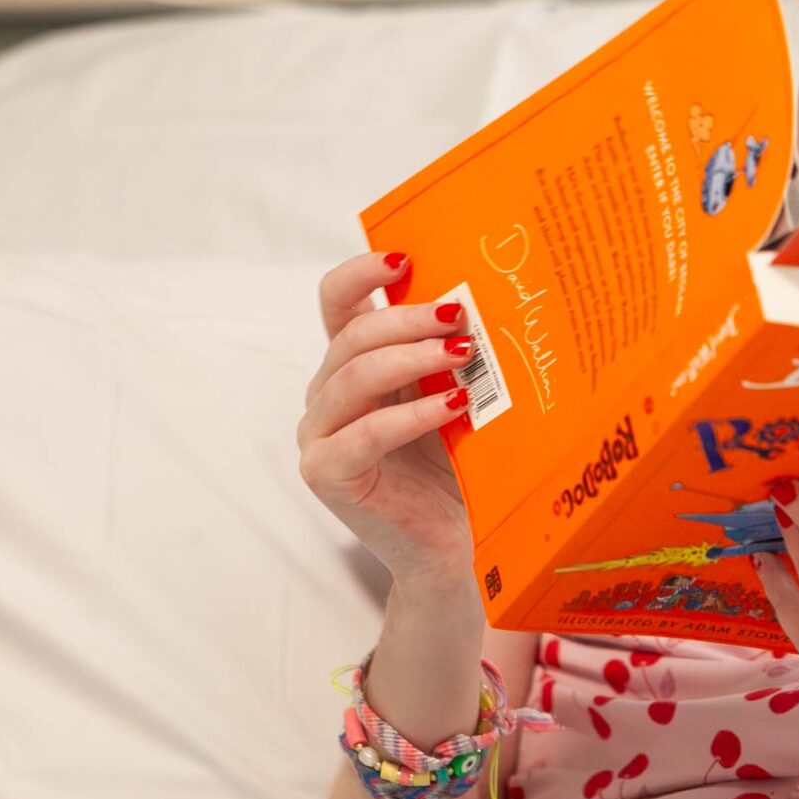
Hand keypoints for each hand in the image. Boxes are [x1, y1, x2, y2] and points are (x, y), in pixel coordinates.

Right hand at [297, 250, 480, 592]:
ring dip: (411, 358)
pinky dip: (411, 415)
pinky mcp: (326, 474)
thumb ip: (444, 351)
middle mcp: (325, 394)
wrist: (448, 542)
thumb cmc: (452, 464)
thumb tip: (479, 297)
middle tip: (460, 317)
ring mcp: (319, 435)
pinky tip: (454, 406)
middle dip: (407, 319)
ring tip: (463, 354)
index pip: (336, 301)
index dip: (362, 272)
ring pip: (354, 377)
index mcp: (349, 364)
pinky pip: (365, 433)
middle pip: (352, 336)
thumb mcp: (448, 392)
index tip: (407, 257)